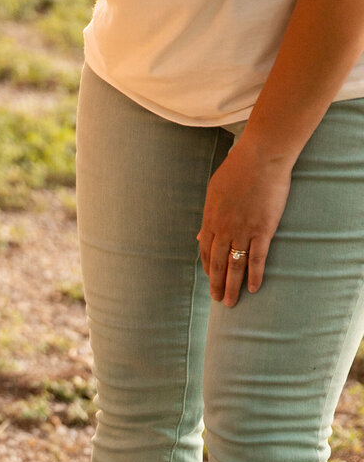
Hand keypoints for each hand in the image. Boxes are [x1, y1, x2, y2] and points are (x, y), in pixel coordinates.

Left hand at [197, 142, 292, 305]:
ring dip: (233, 286)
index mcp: (210, 219)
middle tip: (218, 300)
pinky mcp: (262, 230)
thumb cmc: (237, 169)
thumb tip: (200, 237)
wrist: (260, 158)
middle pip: (218, 264)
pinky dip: (254, 275)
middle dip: (217, 285)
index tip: (211, 280)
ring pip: (235, 266)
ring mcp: (243, 231)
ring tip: (232, 303)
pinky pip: (257, 258)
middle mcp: (223, 229)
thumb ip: (208, 217)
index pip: (207, 251)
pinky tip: (253, 288)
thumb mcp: (214, 192)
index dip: (209, 269)